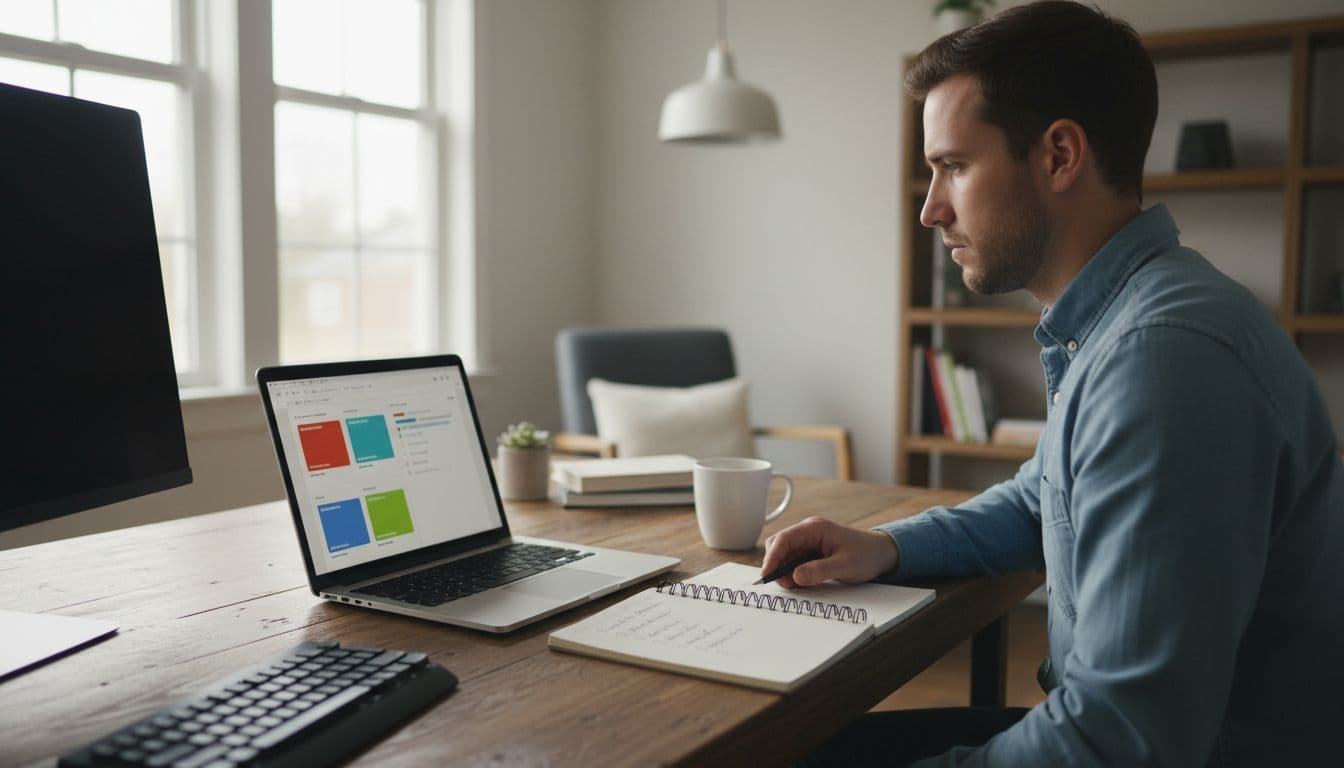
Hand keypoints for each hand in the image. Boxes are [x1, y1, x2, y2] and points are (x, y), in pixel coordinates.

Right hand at [761, 516, 899, 588]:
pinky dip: (793, 573)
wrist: (881, 554)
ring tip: (798, 585)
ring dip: (784, 571)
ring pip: (784, 555)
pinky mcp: (810, 552)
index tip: (767, 575)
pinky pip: (793, 562)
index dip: (772, 557)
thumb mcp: (844, 566)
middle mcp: (808, 532)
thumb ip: (819, 571)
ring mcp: (808, 542)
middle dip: (776, 565)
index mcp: (815, 528)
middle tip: (785, 584)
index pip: (784, 539)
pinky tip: (803, 582)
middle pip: (779, 545)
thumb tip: (794, 576)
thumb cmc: (866, 555)